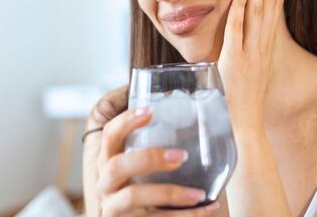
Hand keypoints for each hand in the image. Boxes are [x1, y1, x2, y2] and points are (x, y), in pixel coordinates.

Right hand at [95, 105, 220, 215]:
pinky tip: (209, 208)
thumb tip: (197, 123)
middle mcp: (106, 185)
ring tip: (200, 194)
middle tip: (181, 156)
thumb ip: (157, 153)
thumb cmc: (145, 193)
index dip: (125, 122)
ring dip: (170, 193)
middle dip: (148, 158)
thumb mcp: (142, 172)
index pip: (109, 136)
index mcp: (109, 163)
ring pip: (133, 197)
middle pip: (116, 166)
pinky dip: (187, 216)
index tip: (150, 110)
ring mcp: (114, 208)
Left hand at [217, 0, 285, 130]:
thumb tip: (234, 33)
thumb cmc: (241, 100)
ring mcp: (251, 52)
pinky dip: (241, 6)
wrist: (244, 126)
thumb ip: (242, 49)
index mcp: (267, 45)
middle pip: (271, 2)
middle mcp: (263, 45)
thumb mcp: (248, 68)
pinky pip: (238, 28)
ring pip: (259, 9)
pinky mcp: (236, 60)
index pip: (274, 6)